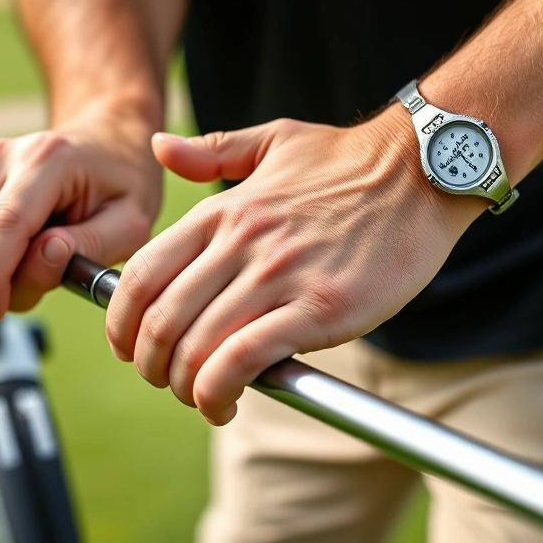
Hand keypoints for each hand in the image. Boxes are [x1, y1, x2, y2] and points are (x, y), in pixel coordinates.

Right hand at [0, 105, 161, 321]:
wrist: (104, 143)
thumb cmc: (120, 187)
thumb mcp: (133, 219)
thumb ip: (93, 244)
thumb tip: (42, 251)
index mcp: (47, 162)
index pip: (4, 226)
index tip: (0, 312)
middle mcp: (1, 158)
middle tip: (24, 296)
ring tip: (1, 284)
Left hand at [105, 105, 485, 424]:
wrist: (421, 171)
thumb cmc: (348, 160)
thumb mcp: (272, 140)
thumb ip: (211, 150)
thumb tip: (157, 147)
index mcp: (221, 212)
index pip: (141, 276)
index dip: (121, 324)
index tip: (130, 347)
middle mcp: (239, 244)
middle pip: (161, 321)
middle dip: (150, 365)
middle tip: (165, 379)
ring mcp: (278, 276)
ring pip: (197, 346)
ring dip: (184, 386)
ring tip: (199, 396)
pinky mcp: (319, 307)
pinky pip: (245, 358)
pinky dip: (218, 390)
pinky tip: (223, 403)